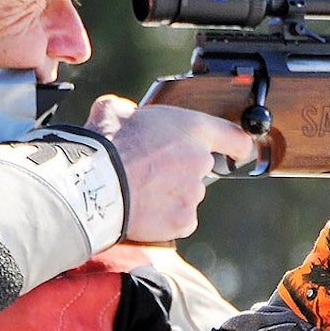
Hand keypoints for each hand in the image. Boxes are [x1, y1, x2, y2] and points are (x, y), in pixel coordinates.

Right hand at [86, 96, 254, 242]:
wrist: (92, 184)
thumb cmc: (104, 145)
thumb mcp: (114, 110)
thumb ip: (131, 110)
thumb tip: (125, 113)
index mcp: (192, 130)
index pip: (235, 138)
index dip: (236, 146)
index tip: (236, 152)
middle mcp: (200, 162)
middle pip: (200, 169)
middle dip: (180, 170)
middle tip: (151, 171)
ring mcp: (194, 194)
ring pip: (187, 195)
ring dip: (170, 194)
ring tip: (139, 190)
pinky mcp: (183, 220)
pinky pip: (179, 219)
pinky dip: (165, 217)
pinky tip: (142, 209)